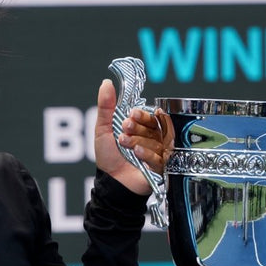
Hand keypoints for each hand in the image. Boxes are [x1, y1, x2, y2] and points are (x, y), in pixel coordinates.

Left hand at [94, 78, 170, 194]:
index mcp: (143, 128)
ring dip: (140, 140)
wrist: (111, 182)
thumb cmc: (108, 156)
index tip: (131, 115)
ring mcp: (159, 153)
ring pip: (157, 141)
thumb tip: (106, 83)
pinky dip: (148, 153)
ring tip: (124, 142)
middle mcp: (153, 138)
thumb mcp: (103, 129)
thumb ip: (106, 106)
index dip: (141, 114)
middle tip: (125, 128)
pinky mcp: (162, 168)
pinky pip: (161, 157)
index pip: (149, 116)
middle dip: (139, 126)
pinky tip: (137, 152)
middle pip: (155, 127)